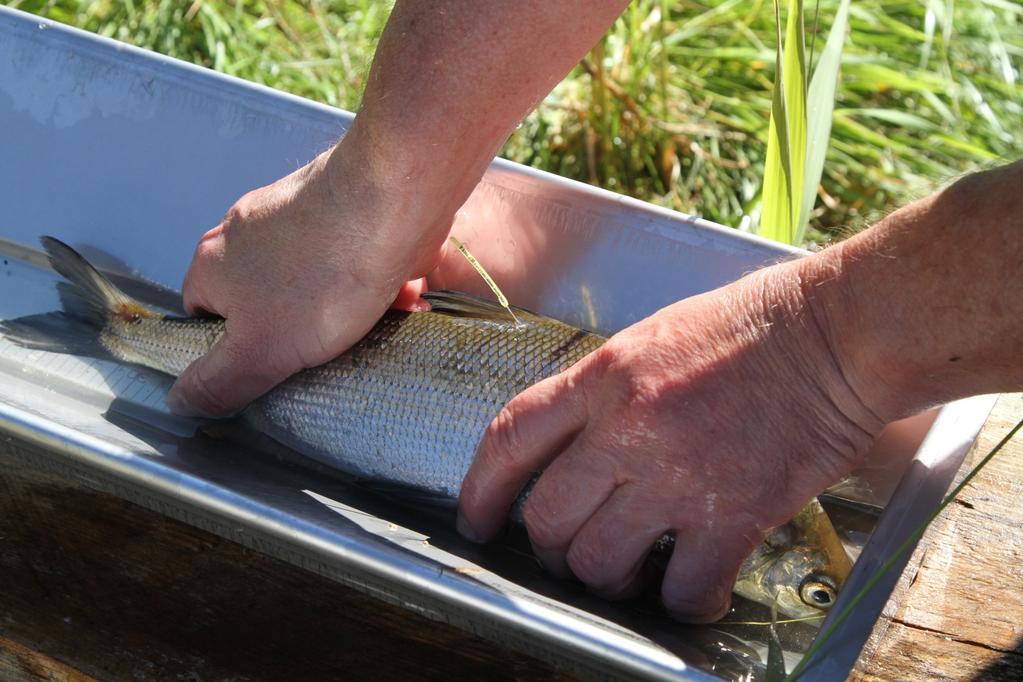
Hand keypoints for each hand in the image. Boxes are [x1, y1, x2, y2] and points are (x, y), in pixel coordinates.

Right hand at [167, 140, 442, 416]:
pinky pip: (356, 260)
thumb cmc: (323, 277)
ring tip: (378, 322)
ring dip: (349, 310)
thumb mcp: (260, 350)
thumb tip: (179, 402)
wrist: (393, 199)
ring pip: (317, 283)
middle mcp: (248, 231)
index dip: (236, 350)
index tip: (274, 367)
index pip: (204, 318)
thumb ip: (218, 381)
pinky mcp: (346, 208)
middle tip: (334, 351)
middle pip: (265, 301)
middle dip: (303, 333)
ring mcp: (298, 213)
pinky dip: (377, 284)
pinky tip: (405, 294)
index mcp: (212, 262)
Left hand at [457, 261, 884, 621]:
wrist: (835, 335)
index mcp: (602, 378)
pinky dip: (682, 603)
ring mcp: (676, 475)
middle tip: (568, 555)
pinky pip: (683, 588)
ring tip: (631, 571)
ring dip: (606, 580)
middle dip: (547, 550)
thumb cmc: (751, 326)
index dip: (479, 491)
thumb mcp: (653, 338)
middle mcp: (626, 429)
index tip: (475, 522)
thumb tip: (576, 448)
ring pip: (600, 562)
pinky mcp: (732, 514)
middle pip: (547, 516)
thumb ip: (604, 393)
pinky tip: (694, 590)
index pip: (510, 439)